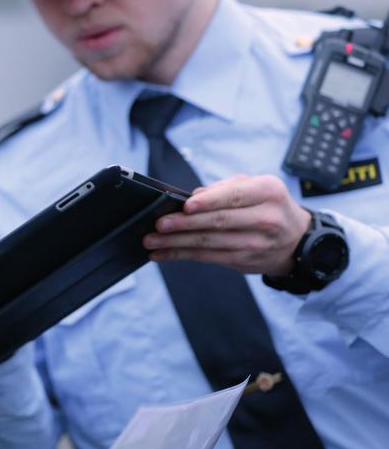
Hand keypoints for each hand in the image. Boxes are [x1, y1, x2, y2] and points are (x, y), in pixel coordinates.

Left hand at [143, 174, 310, 274]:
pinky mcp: (243, 261)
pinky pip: (207, 258)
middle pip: (219, 222)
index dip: (209, 202)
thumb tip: (195, 196)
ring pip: (209, 244)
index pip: (235, 196)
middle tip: (160, 224)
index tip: (186, 205)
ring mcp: (255, 244)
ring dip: (176, 243)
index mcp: (268, 193)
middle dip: (185, 224)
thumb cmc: (269, 206)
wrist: (297, 240)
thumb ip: (225, 188)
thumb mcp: (256, 186)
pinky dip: (181, 255)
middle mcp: (265, 219)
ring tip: (152, 240)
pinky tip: (162, 253)